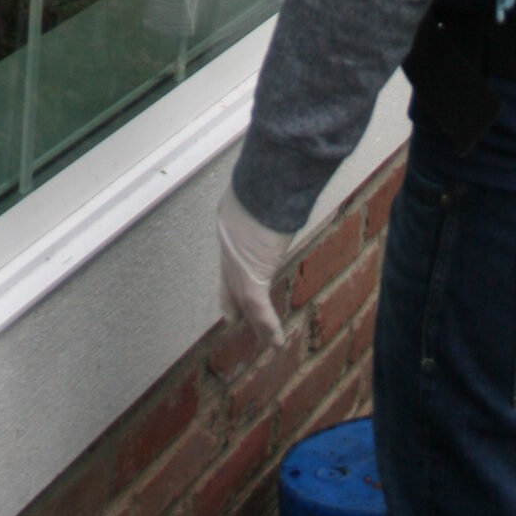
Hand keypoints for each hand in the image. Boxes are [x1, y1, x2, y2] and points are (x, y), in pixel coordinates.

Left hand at [216, 183, 291, 342]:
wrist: (266, 181)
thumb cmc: (270, 173)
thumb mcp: (262, 181)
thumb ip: (268, 189)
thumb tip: (288, 179)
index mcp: (230, 220)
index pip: (227, 254)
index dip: (229, 270)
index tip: (231, 277)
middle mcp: (228, 245)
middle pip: (228, 283)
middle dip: (232, 302)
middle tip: (232, 319)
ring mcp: (236, 263)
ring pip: (244, 302)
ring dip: (256, 323)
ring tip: (266, 341)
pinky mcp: (252, 276)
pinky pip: (258, 309)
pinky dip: (268, 328)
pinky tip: (277, 342)